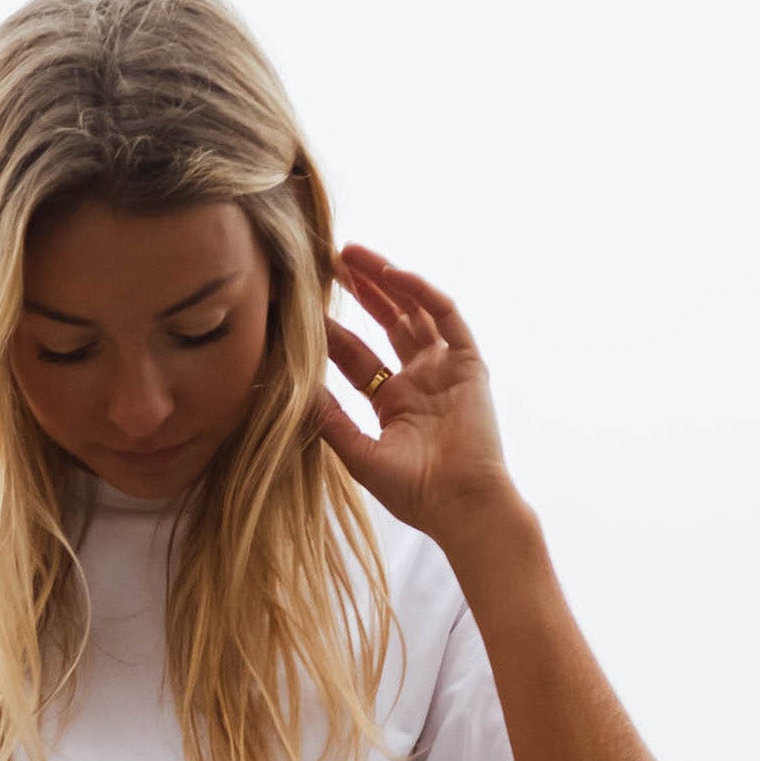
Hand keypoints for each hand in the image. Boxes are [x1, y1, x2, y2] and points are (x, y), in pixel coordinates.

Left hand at [312, 246, 518, 546]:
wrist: (462, 506)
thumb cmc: (415, 493)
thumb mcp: (360, 453)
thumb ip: (328, 421)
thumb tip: (290, 392)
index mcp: (396, 403)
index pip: (359, 356)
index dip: (333, 332)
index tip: (302, 309)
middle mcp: (422, 379)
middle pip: (387, 322)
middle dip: (359, 291)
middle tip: (327, 262)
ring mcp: (446, 369)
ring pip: (414, 309)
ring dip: (385, 279)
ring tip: (351, 254)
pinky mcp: (469, 364)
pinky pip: (446, 316)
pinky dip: (421, 292)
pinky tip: (391, 274)